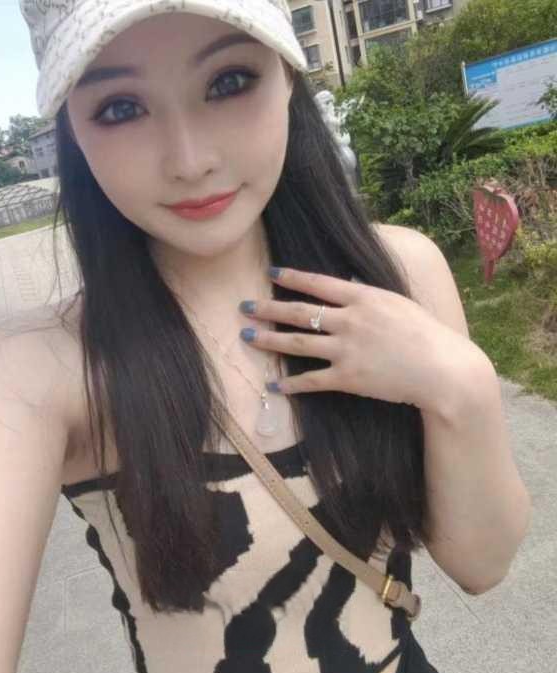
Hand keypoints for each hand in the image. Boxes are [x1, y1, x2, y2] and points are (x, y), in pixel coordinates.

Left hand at [239, 267, 476, 412]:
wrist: (442, 369)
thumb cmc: (426, 334)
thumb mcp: (398, 303)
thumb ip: (368, 296)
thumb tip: (346, 283)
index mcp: (364, 298)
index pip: (318, 283)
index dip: (292, 277)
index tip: (271, 274)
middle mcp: (350, 321)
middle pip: (299, 312)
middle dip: (268, 309)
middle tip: (244, 307)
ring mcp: (346, 350)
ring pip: (297, 343)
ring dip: (269, 340)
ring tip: (246, 337)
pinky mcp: (348, 378)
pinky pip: (311, 380)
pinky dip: (290, 383)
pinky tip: (273, 384)